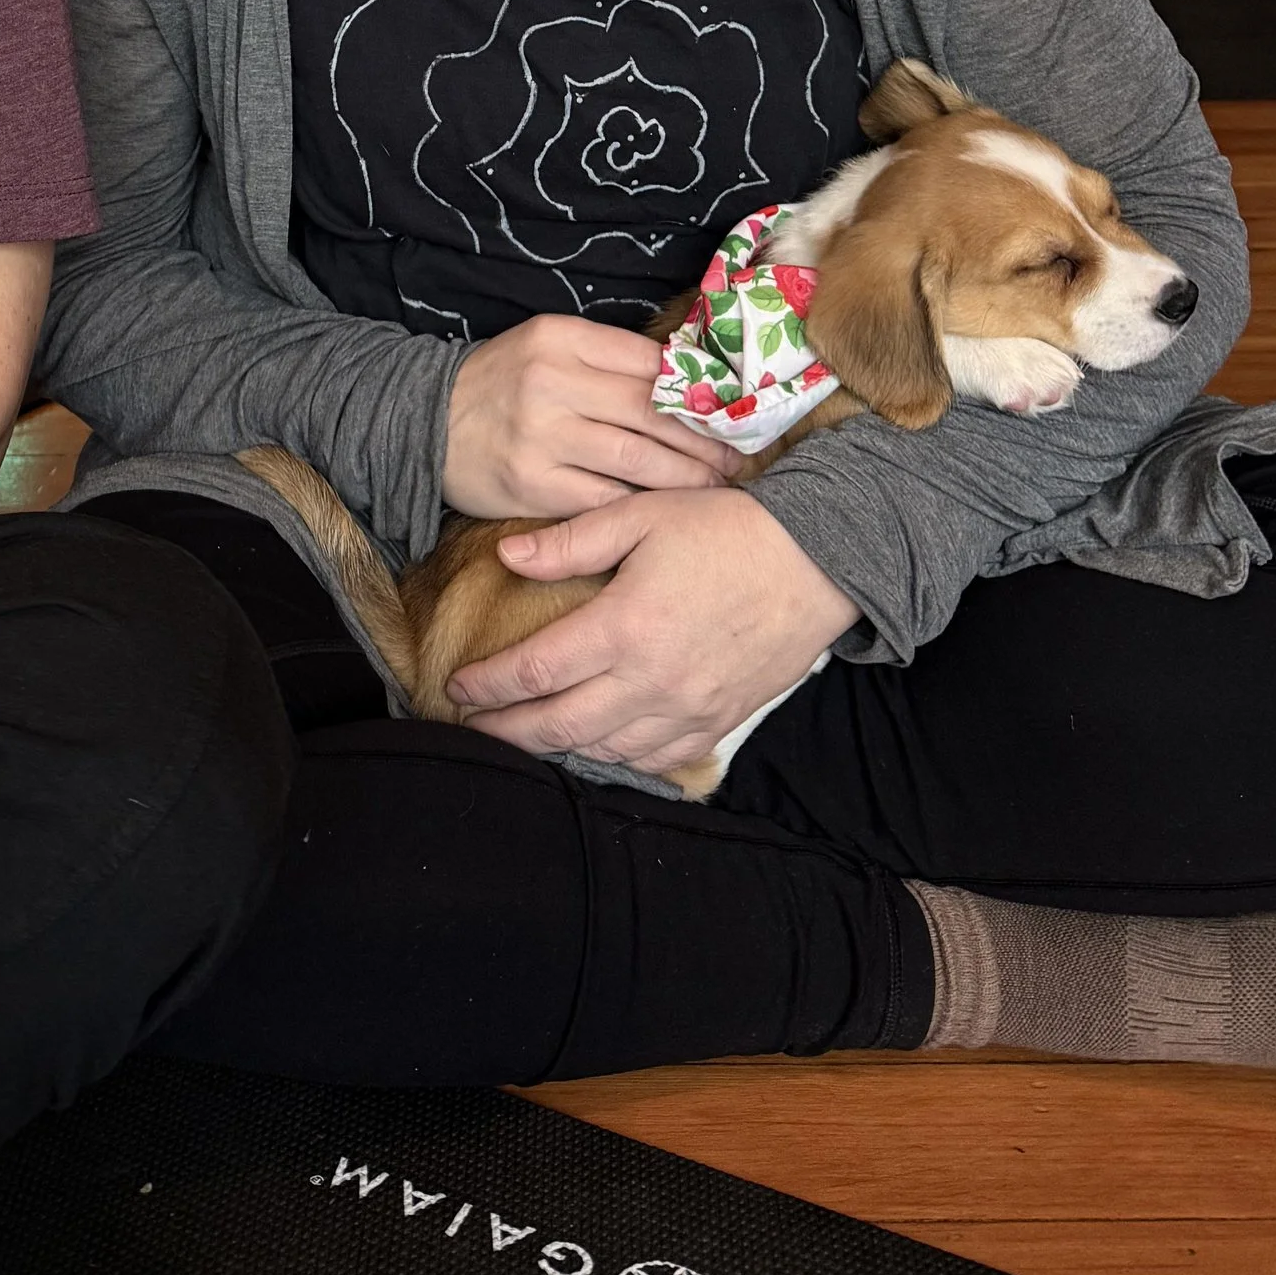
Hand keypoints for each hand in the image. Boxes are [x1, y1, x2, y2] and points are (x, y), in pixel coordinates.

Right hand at [442, 315, 732, 516]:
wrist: (422, 424)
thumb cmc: (500, 385)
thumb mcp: (546, 348)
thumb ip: (607, 360)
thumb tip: (688, 381)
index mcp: (561, 338)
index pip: (649, 362)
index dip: (700, 390)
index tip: (733, 412)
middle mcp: (552, 381)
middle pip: (651, 412)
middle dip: (704, 440)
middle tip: (738, 459)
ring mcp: (542, 435)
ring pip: (637, 459)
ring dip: (686, 478)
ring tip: (716, 488)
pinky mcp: (533, 484)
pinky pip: (605, 499)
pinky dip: (643, 508)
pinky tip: (668, 513)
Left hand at [446, 490, 857, 775]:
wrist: (818, 562)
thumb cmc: (726, 528)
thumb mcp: (641, 516)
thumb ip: (570, 542)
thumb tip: (508, 557)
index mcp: (625, 627)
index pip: (535, 671)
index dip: (489, 685)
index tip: (457, 686)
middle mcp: (652, 681)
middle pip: (561, 725)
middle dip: (508, 731)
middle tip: (472, 728)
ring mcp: (688, 710)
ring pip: (607, 749)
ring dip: (560, 747)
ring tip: (527, 735)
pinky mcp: (718, 722)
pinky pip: (656, 758)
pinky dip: (618, 757)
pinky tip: (599, 743)